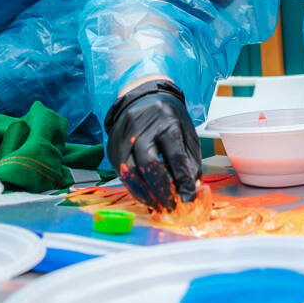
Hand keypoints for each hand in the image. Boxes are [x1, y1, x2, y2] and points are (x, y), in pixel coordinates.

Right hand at [104, 79, 200, 210]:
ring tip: (157, 206)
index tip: (188, 197)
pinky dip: (134, 188)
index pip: (175, 155)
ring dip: (144, 194)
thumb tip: (191, 189)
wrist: (142, 96)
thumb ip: (190, 160)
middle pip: (149, 164)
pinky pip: (121, 172)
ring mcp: (124, 137)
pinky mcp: (113, 146)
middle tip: (171, 206)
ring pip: (130, 171)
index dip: (182, 179)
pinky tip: (145, 196)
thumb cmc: (168, 118)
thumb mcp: (187, 132)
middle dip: (160, 190)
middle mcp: (143, 129)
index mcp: (166, 122)